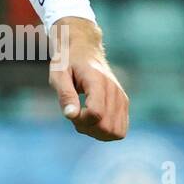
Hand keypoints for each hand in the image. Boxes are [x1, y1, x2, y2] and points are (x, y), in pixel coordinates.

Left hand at [48, 16, 128, 140]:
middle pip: (106, 127)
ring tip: (84, 119)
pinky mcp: (124, 104)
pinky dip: (105, 132)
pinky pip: (120, 130)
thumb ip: (65, 95)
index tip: (70, 111)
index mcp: (97, 81)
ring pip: (116, 132)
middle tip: (75, 115)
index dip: (80, 120)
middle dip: (87, 128)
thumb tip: (71, 116)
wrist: (85, 50)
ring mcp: (122, 98)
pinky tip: (93, 121)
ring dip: (97, 133)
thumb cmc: (68, 62)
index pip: (95, 113)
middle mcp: (114, 90)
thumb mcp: (59, 74)